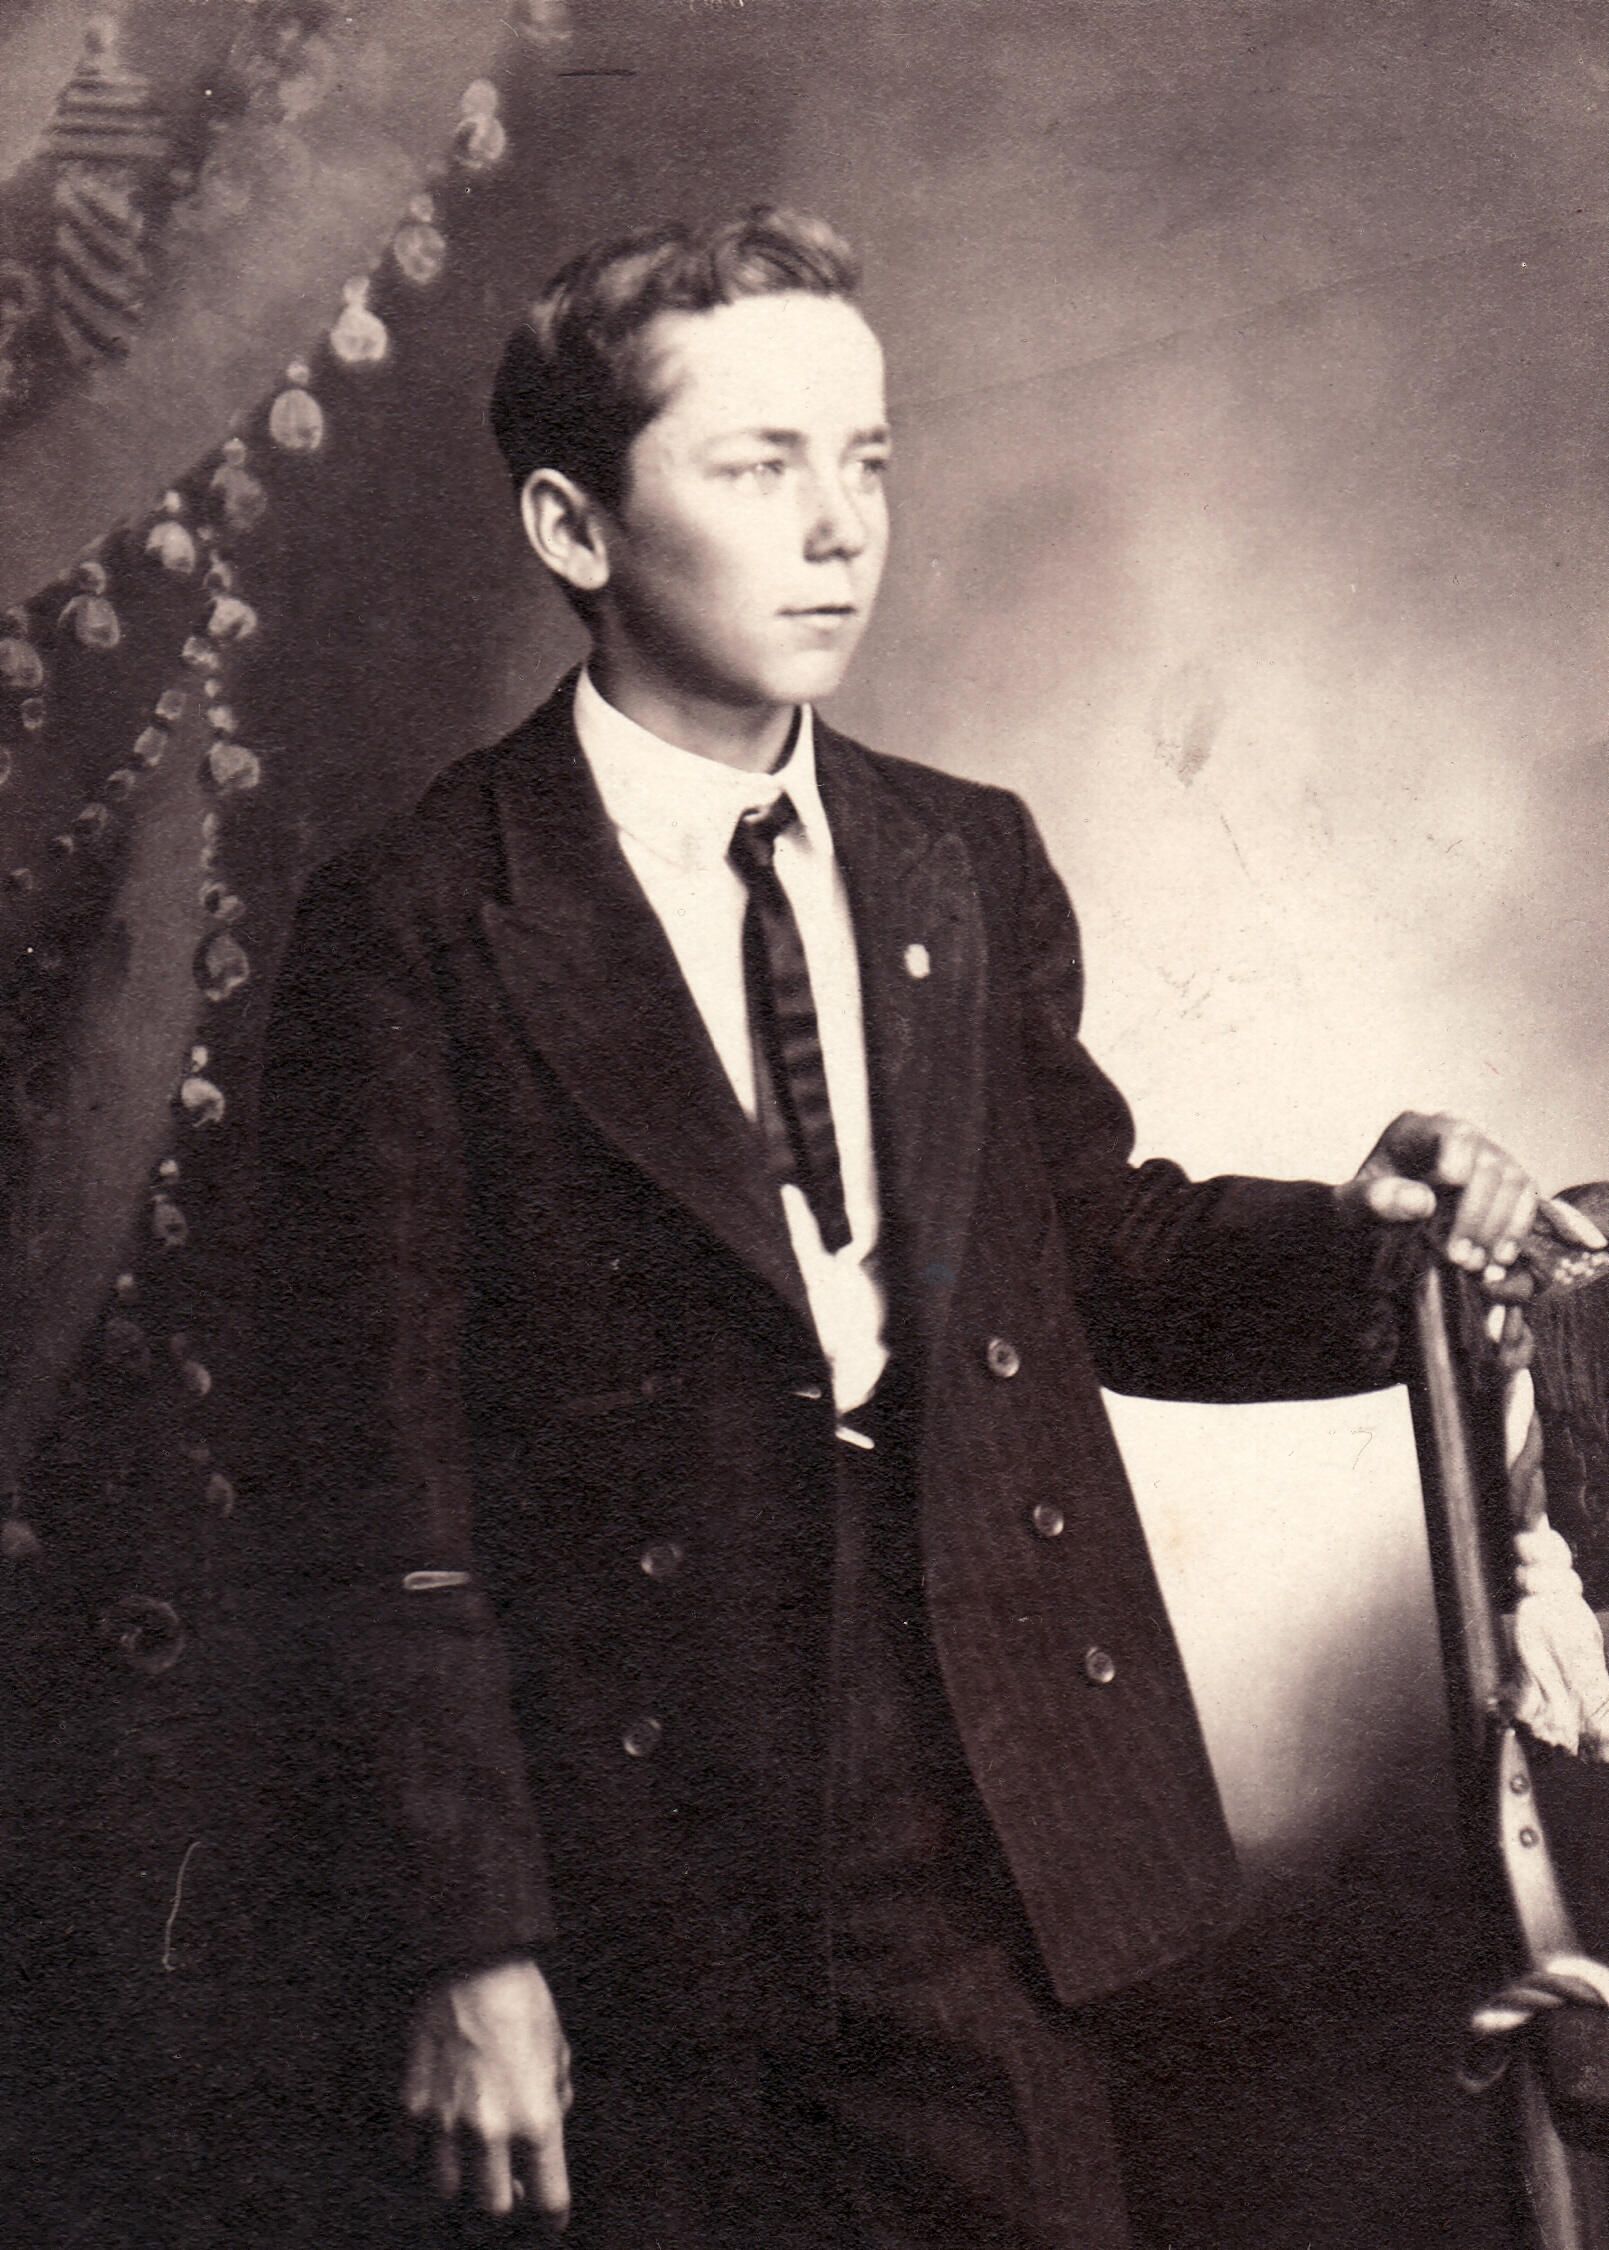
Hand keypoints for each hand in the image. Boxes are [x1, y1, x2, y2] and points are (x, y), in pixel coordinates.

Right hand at [402, 1957, 572, 2227]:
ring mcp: (445, 2123)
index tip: (550, 2220)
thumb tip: (547, 2128)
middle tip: (509, 2189)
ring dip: (462, 2185)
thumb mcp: (558, 2054)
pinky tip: (436, 2140)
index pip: (548, 2201)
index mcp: (537, 2120)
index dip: (551, 2218)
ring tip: (471, 2166)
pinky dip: (423, 2156)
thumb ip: (554, 2102)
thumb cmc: (525, 2005)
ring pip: (448, 2193)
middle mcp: (491, 2132)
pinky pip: (411, 2157)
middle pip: (493, 2210)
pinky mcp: (412, 2107)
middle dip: (505, 2205)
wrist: (475, 1963)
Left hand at [1337, 1111, 1536, 1278]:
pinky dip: (1515, 1229)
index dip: (1458, 1154)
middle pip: (1487, 1163)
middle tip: (1456, 1257)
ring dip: (1497, 1226)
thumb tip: (1422, 1201)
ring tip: (1472, 1265)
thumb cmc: (1363, 1210)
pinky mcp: (1506, 1184)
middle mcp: (1460, 1137)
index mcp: (1418, 1130)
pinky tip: (1499, 1259)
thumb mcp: (1350, 1207)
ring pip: (1513, 1181)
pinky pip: (1526, 1199)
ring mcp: (1488, 1158)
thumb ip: (1373, 1199)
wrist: (1377, 1226)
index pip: (1452, 1132)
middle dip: (1475, 1213)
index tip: (1451, 1183)